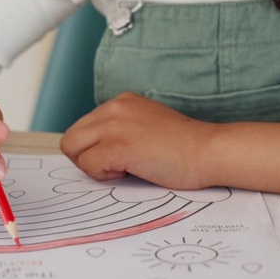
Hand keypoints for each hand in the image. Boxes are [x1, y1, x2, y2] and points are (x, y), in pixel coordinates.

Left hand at [60, 92, 212, 189]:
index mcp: (121, 102)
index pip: (83, 127)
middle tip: (115, 166)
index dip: (95, 148)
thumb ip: (121, 129)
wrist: (207, 151)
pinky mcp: (117, 146)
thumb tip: (94, 149)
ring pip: (73, 149)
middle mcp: (114, 108)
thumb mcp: (146, 125)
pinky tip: (129, 171)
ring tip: (123, 167)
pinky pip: (88, 165)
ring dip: (93, 165)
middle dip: (86, 157)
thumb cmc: (183, 147)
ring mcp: (114, 126)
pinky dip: (103, 176)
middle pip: (71, 138)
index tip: (118, 156)